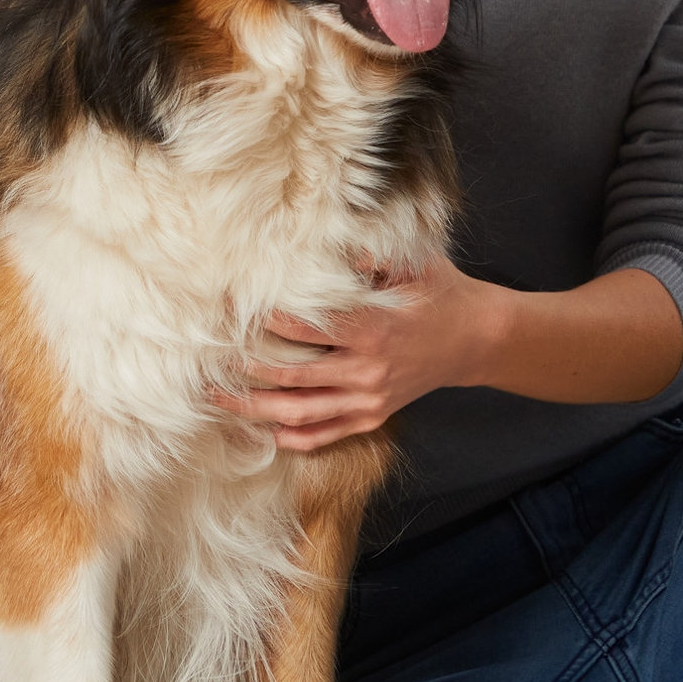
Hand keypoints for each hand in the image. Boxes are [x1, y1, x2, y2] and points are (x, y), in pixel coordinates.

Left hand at [218, 257, 499, 452]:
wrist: (477, 338)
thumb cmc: (440, 292)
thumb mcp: (412, 263)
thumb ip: (369, 255)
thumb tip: (323, 243)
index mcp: (372, 327)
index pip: (303, 328)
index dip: (262, 320)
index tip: (229, 309)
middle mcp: (366, 369)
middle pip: (289, 376)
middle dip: (243, 369)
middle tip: (205, 360)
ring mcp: (369, 399)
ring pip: (299, 412)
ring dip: (253, 409)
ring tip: (215, 399)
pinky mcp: (374, 417)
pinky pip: (325, 435)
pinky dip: (292, 438)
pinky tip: (262, 432)